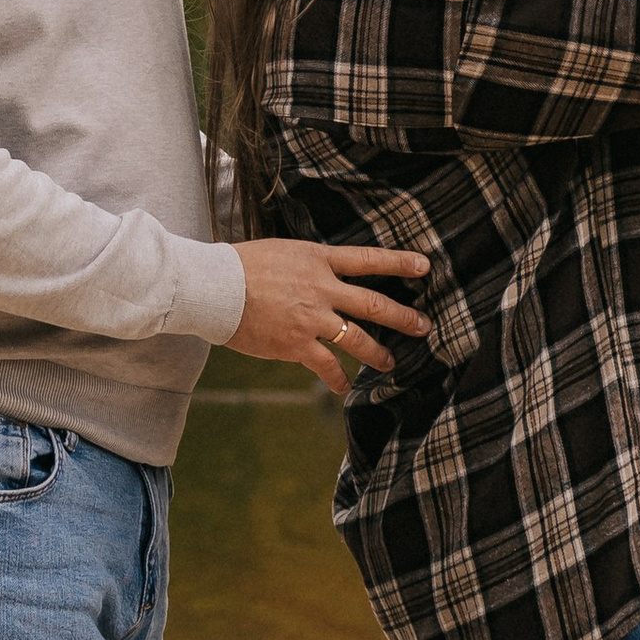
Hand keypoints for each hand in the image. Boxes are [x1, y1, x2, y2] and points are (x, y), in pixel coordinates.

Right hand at [229, 237, 433, 396]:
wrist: (214, 287)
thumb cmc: (240, 265)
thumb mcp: (283, 252)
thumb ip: (309, 265)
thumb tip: (323, 273)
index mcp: (318, 260)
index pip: (368, 259)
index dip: (399, 263)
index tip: (424, 266)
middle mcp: (322, 288)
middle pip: (373, 304)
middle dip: (402, 317)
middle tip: (424, 326)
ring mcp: (312, 318)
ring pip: (357, 339)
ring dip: (378, 353)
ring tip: (391, 363)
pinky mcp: (297, 344)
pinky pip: (327, 365)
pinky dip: (337, 378)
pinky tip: (343, 386)